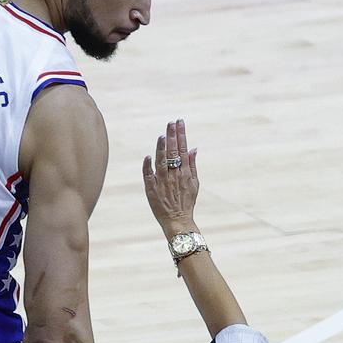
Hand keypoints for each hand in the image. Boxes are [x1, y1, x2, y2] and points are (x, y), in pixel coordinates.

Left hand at [142, 119, 198, 234]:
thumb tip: (194, 148)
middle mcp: (174, 175)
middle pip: (173, 152)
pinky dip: (148, 166)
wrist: (178, 220)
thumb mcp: (195, 183)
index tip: (179, 122)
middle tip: (171, 123)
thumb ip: (193, 165)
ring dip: (162, 148)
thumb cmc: (186, 202)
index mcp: (185, 173)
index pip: (183, 149)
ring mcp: (163, 182)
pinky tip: (148, 156)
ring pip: (162, 161)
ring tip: (163, 135)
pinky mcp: (152, 190)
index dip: (181, 135)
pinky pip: (149, 176)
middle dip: (172, 136)